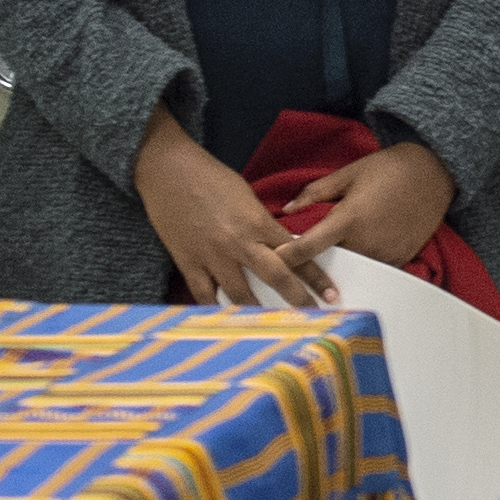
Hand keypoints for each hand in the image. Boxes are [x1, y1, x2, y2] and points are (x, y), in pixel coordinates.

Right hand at [136, 108, 323, 306]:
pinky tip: (228, 323)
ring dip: (259, 314)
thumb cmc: (210, 178)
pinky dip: (216, 310)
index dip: (316, 277)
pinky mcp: (188, 262)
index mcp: (258, 222)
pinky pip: (204, 295)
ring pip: (241, 295)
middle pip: (276, 277)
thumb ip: (263, 224)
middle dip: (298, 299)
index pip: (297, 254)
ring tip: (273, 329)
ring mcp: (212, 255)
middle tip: (314, 317)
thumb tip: (280, 246)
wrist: (168, 170)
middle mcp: (239, 242)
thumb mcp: (247, 197)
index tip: (331, 295)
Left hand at [286, 139, 459, 271]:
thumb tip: (287, 209)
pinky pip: (376, 267)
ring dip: (343, 262)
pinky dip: (366, 261)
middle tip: (307, 254)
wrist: (434, 171)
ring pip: (354, 267)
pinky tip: (365, 248)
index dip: (288, 256)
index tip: (273, 261)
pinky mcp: (402, 256)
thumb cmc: (389, 168)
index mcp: (349, 218)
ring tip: (339, 252)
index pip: (310, 246)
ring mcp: (386, 252)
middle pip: (331, 262)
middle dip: (317, 260)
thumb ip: (315, 193)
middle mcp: (367, 240)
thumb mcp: (348, 174)